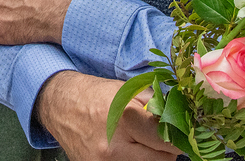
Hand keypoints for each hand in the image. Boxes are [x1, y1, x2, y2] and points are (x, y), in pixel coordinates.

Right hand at [36, 72, 178, 160]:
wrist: (61, 106)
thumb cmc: (97, 95)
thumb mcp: (129, 91)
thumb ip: (158, 105)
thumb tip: (183, 119)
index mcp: (125, 119)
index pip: (168, 140)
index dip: (179, 135)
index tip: (180, 132)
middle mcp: (114, 147)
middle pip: (162, 160)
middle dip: (166, 149)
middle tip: (159, 137)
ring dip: (152, 158)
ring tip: (142, 143)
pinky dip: (136, 160)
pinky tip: (130, 150)